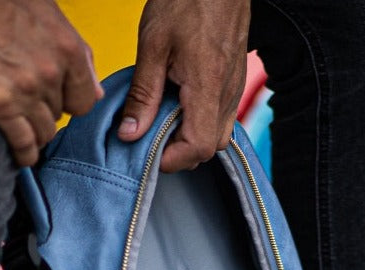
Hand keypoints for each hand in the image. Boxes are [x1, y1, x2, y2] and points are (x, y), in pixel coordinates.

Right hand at [0, 0, 101, 166]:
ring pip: (43, 133)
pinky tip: (19, 154)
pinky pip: (23, 144)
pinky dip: (24, 153)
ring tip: (21, 131)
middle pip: (60, 115)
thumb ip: (73, 50)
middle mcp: (50, 70)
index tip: (54, 100)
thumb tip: (97, 92)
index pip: (85, 100)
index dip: (68, 102)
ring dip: (34, 135)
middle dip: (45, 112)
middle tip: (25, 106)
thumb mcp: (41, 9)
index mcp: (65, 46)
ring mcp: (24, 90)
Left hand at [118, 0, 249, 172]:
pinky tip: (180, 108)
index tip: (149, 152)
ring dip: (189, 139)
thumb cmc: (186, 1)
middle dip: (179, 152)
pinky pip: (221, 121)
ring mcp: (235, 92)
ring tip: (164, 121)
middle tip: (151, 137)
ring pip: (216, 138)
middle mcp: (227, 96)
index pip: (197, 147)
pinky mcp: (234, 86)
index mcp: (207, 87)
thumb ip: (143, 94)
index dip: (172, 159)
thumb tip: (130, 133)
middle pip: (208, 150)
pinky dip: (200, 125)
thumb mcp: (153, 45)